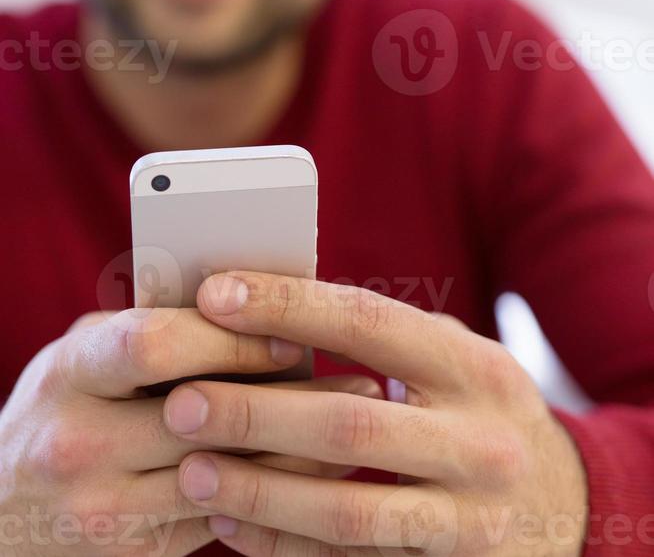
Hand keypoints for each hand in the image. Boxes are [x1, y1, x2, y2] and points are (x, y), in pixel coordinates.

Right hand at [0, 305, 380, 554]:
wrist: (5, 509)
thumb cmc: (64, 403)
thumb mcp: (87, 351)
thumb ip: (152, 324)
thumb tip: (251, 300)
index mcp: (71, 374)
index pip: (156, 345)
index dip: (230, 338)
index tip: (291, 333)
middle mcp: (81, 446)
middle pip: (206, 416)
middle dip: (288, 398)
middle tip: (356, 379)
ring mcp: (106, 509)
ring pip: (229, 478)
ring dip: (302, 450)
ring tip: (356, 421)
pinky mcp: (135, 552)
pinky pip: (225, 520)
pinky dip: (277, 491)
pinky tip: (319, 468)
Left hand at [161, 272, 588, 555]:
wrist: (568, 503)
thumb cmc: (483, 409)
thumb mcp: (455, 359)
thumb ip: (385, 337)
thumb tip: (270, 307)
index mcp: (472, 367)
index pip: (368, 324)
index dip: (289, 306)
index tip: (217, 295)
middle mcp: (479, 441)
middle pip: (350, 424)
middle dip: (256, 412)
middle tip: (181, 402)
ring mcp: (468, 517)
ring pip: (347, 508)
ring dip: (260, 490)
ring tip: (192, 469)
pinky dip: (284, 544)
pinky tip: (231, 522)